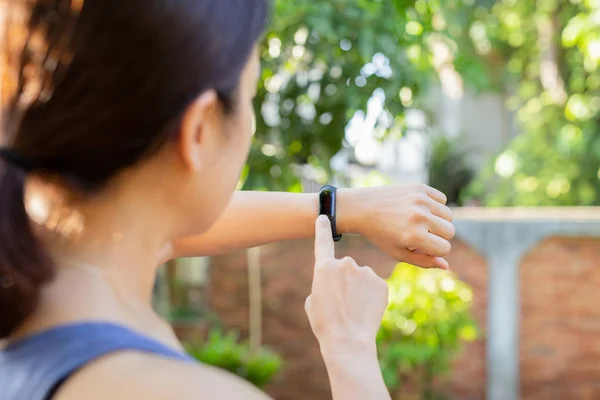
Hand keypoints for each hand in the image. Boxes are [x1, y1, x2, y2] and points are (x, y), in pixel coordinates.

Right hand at [305, 215, 388, 349]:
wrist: (348, 340)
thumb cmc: (325, 325)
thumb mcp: (312, 302)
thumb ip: (322, 285)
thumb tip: (331, 283)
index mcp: (324, 268)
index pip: (322, 242)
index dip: (322, 228)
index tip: (323, 216)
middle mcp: (346, 264)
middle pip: (346, 268)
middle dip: (346, 281)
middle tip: (343, 303)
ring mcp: (365, 272)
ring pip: (362, 277)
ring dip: (360, 289)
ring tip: (355, 310)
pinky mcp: (381, 282)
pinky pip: (375, 286)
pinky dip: (372, 296)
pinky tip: (367, 310)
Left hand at [338, 185, 454, 269]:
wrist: (361, 208)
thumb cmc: (380, 234)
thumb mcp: (398, 253)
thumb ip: (423, 261)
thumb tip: (446, 265)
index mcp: (414, 237)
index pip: (445, 248)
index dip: (435, 250)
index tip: (422, 246)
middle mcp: (419, 217)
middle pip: (450, 231)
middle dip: (439, 236)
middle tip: (421, 234)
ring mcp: (420, 201)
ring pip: (448, 215)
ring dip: (438, 220)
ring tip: (421, 222)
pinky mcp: (419, 188)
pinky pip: (442, 199)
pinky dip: (435, 205)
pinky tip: (420, 208)